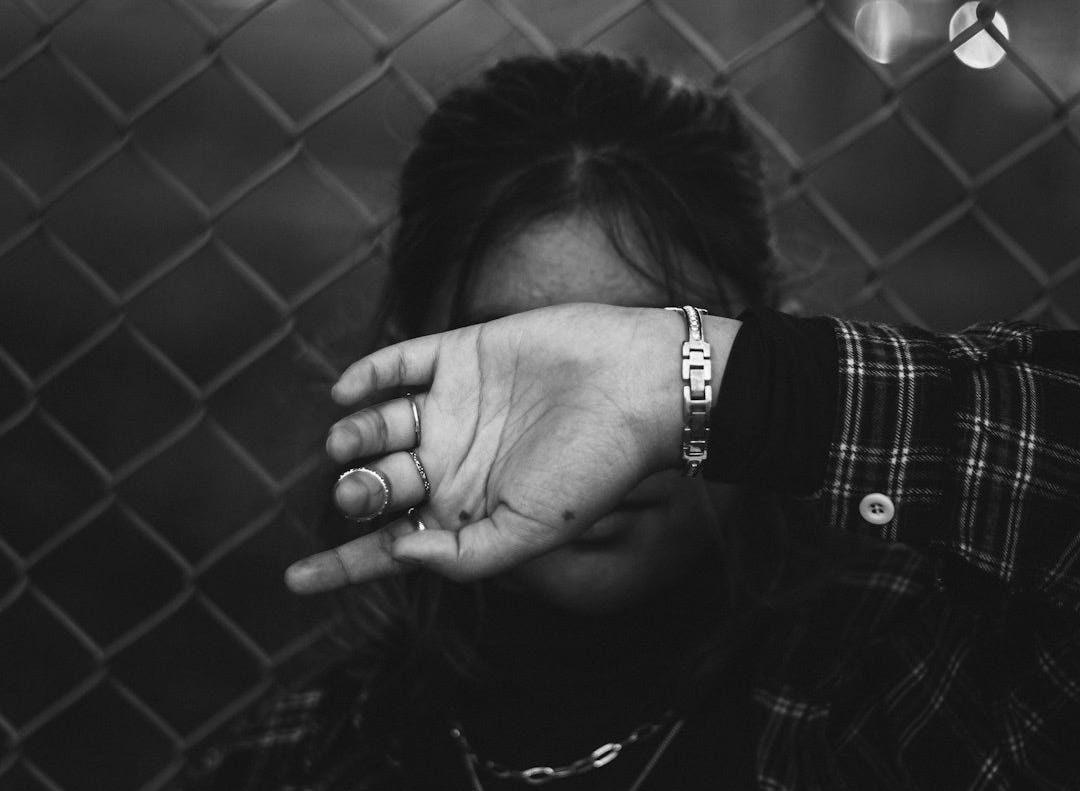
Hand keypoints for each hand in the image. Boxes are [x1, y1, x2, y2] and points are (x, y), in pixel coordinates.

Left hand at [285, 304, 737, 591]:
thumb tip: (396, 550)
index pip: (393, 544)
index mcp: (468, 509)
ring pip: (379, 424)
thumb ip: (462, 555)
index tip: (294, 581)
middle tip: (356, 490)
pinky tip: (347, 392)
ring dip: (352, 437)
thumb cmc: (593, 468)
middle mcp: (455, 461)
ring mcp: (455, 408)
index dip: (343, 565)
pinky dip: (366, 376)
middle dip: (354, 492)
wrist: (637, 388)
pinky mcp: (463, 356)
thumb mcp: (529, 534)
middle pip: (378, 484)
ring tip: (347, 444)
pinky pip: (399, 364)